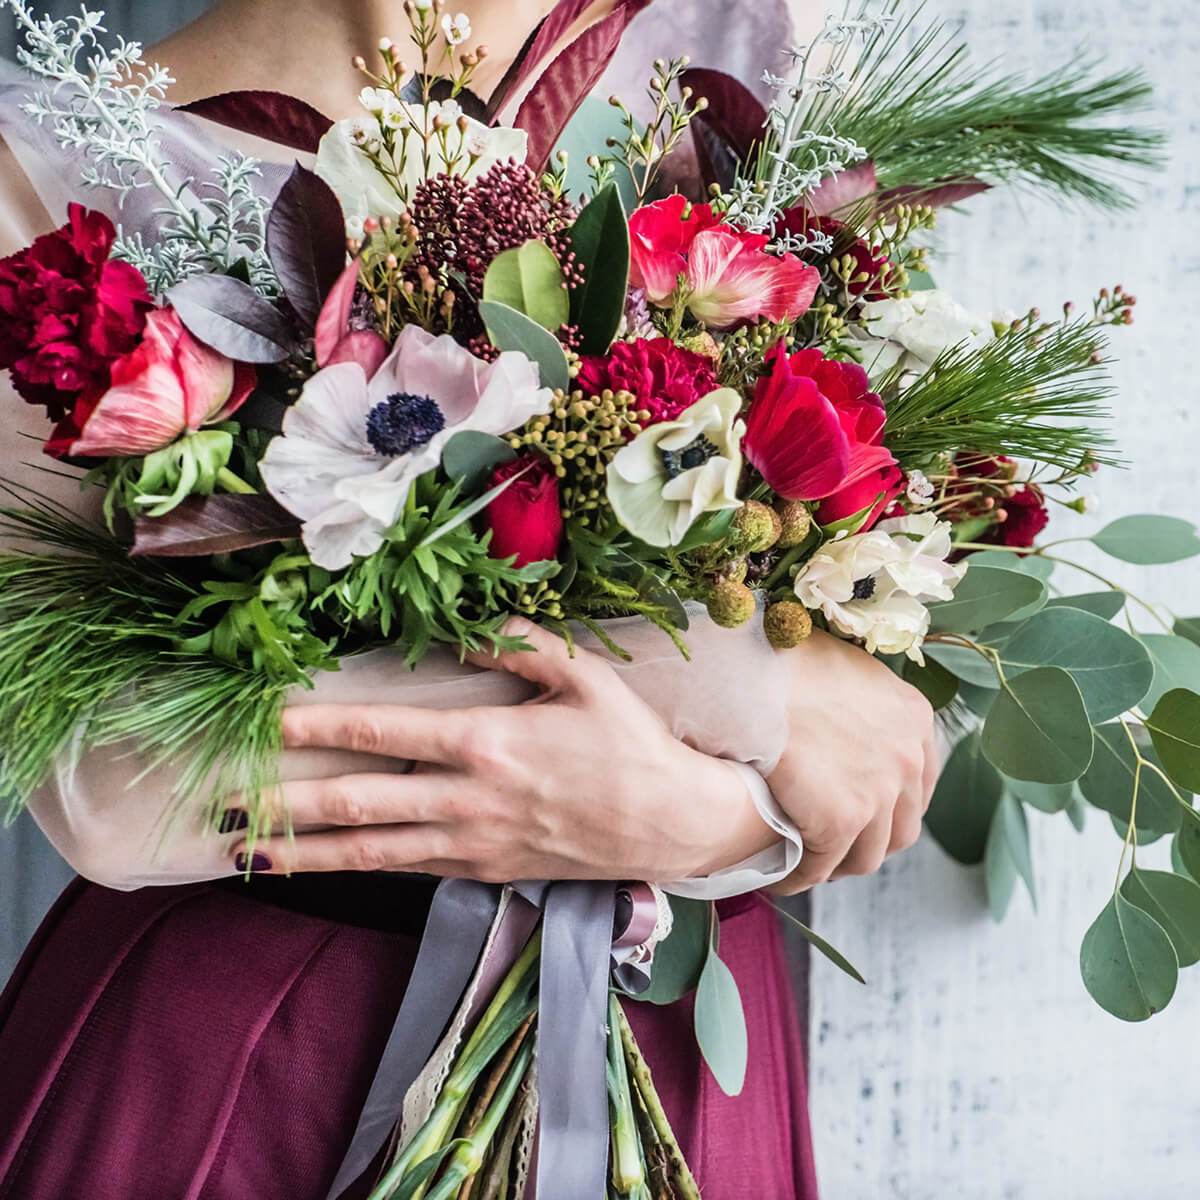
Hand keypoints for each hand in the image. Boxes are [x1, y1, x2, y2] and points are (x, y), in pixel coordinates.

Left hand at [229, 621, 777, 881]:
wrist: (671, 823)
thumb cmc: (630, 744)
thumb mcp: (584, 677)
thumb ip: (519, 646)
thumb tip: (463, 629)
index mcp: (486, 743)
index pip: (381, 733)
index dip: (318, 727)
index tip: (268, 722)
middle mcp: (467, 799)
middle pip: (357, 804)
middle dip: (285, 803)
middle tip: (226, 802)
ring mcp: (473, 843)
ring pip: (371, 853)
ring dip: (305, 852)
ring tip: (248, 852)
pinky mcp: (485, 870)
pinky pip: (408, 869)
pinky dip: (359, 868)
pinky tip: (325, 866)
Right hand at [768, 630, 937, 893]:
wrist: (750, 678)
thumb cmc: (779, 661)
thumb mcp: (842, 669)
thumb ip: (861, 703)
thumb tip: (844, 723)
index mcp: (913, 717)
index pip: (919, 781)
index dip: (892, 805)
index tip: (865, 814)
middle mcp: (907, 758)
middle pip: (901, 827)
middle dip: (870, 842)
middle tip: (834, 846)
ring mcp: (878, 792)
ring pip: (866, 855)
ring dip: (837, 866)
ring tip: (805, 865)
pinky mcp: (841, 819)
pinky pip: (821, 864)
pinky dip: (800, 876)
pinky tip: (778, 875)